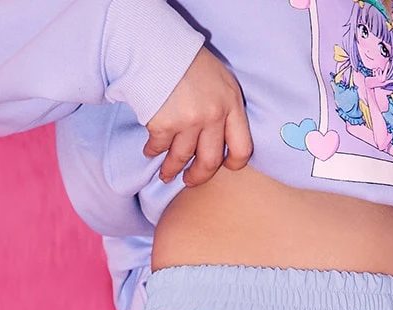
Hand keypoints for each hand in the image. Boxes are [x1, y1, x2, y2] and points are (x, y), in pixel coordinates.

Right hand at [144, 46, 252, 186]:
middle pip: (210, 161)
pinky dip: (152, 151)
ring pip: (181, 158)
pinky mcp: (164, 124)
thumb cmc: (188, 63)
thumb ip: (225, 109)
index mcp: (231, 104)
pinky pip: (158, 147)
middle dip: (198, 176)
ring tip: (166, 175)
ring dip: (171, 170)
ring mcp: (188, 121)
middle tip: (190, 180)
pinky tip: (151, 150)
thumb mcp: (219, 81)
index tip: (223, 166)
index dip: (233, 163)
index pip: (242, 148)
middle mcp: (213, 115)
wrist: (157, 45)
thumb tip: (223, 141)